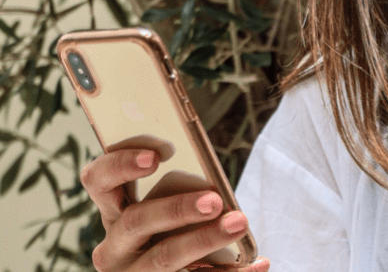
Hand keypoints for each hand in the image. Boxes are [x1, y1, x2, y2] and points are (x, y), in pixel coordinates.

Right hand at [80, 148, 269, 271]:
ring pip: (163, 258)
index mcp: (114, 212)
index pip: (99, 180)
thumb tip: (213, 183)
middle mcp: (115, 246)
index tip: (157, 155)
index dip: (121, 164)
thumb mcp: (166, 208)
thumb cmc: (173, 230)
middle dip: (176, 209)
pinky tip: (258, 263)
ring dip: (204, 239)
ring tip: (239, 223)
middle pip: (134, 222)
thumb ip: (178, 190)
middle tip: (215, 200)